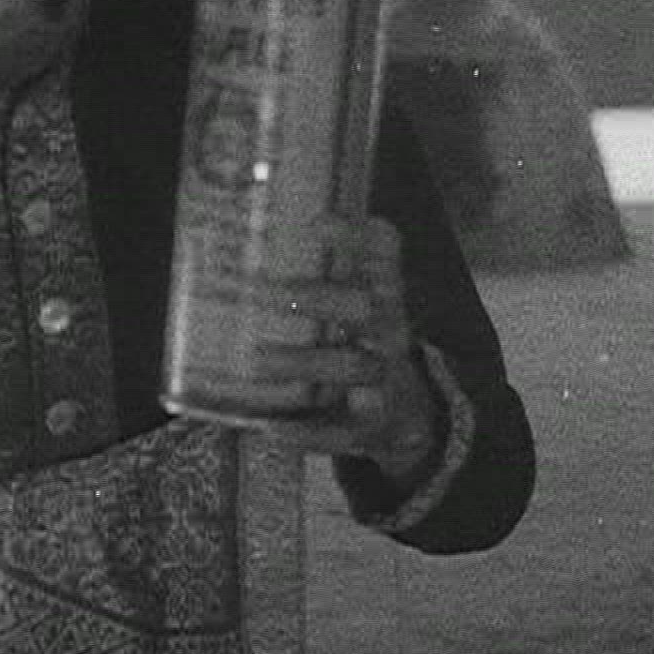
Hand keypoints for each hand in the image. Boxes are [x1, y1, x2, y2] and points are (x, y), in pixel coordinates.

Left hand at [242, 218, 442, 485]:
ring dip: (303, 360)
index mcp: (385, 295)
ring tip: (258, 359)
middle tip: (265, 291)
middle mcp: (390, 332)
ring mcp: (385, 379)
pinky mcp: (372, 426)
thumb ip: (322, 274)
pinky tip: (272, 428)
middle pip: (367, 308)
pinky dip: (307, 433)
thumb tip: (244, 234)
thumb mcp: (355, 306)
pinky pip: (343, 431)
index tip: (316, 221)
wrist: (408, 414)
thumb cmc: (363, 344)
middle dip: (318, 297)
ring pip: (352, 365)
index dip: (356, 236)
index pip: (383, 255)